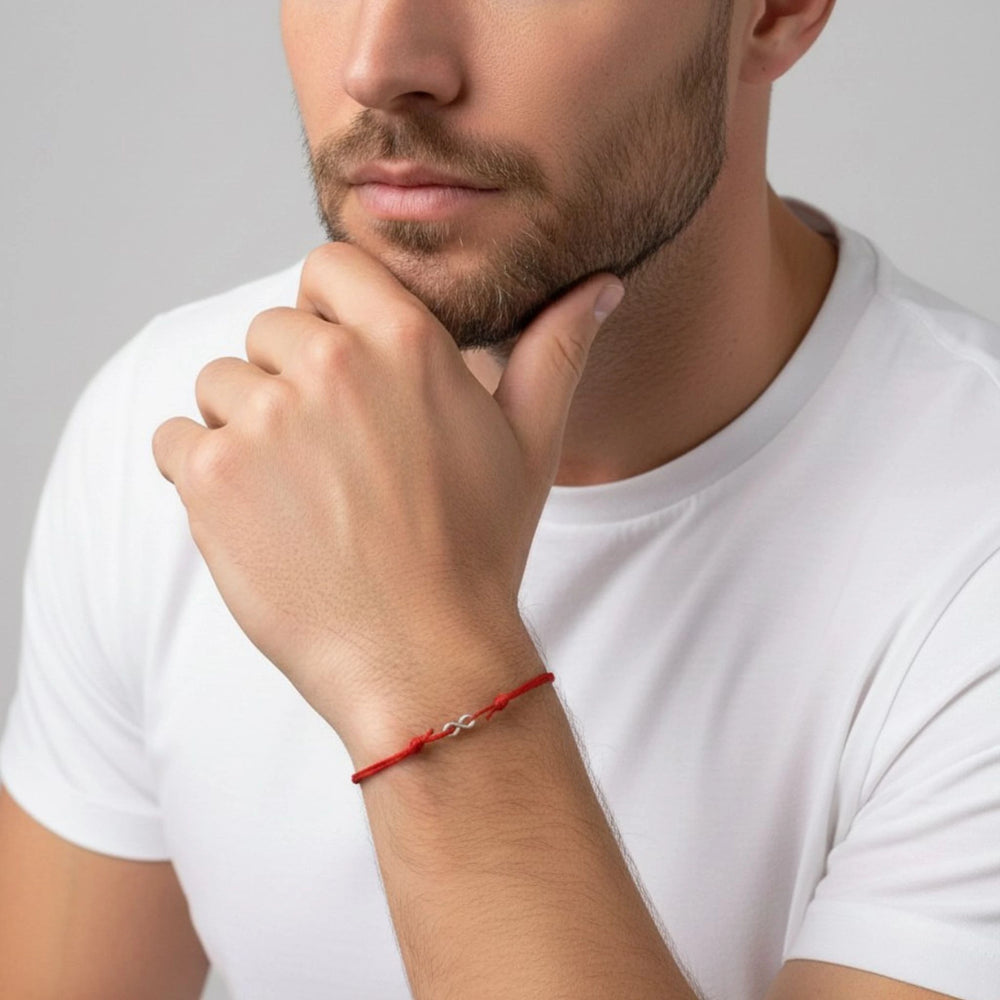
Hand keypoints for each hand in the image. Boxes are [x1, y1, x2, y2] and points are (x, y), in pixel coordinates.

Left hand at [151, 242, 622, 750]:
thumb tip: (599, 285)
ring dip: (243, 427)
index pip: (326, 268)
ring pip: (220, 384)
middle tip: (332, 454)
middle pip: (269, 329)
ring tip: (299, 491)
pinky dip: (201, 471)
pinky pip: (176, 439)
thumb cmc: (479, 551)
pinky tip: (259, 513)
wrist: (423, 657)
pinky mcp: (213, 477)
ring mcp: (263, 419)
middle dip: (289, 378)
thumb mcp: (532, 442)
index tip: (341, 366)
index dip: (327, 312)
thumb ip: (557, 350)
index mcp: (405, 341)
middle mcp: (329, 365)